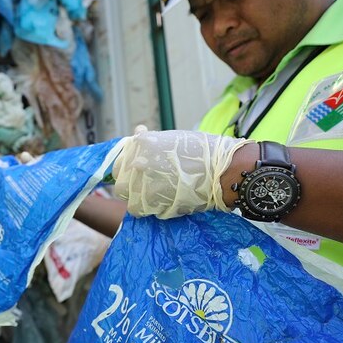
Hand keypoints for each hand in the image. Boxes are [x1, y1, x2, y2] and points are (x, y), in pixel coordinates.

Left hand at [112, 129, 251, 218]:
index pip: (120, 162)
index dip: (127, 168)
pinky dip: (148, 208)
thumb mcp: (172, 138)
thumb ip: (149, 140)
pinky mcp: (154, 204)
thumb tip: (138, 132)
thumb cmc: (202, 151)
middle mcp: (138, 164)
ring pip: (128, 199)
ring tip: (153, 196)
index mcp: (142, 144)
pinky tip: (160, 202)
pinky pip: (140, 210)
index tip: (136, 172)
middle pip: (120, 183)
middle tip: (144, 185)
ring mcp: (144, 185)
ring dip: (138, 198)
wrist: (222, 171)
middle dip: (129, 184)